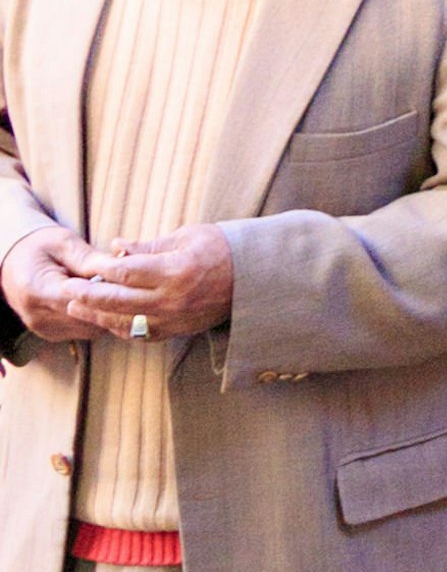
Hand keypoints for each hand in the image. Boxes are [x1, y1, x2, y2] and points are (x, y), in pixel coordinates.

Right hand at [2, 229, 135, 345]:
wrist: (14, 261)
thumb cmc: (40, 247)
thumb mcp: (64, 243)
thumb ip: (90, 259)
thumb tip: (122, 268)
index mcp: (37, 290)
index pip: (81, 301)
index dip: (109, 293)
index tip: (132, 282)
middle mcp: (37, 316)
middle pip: (88, 319)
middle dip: (113, 304)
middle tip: (134, 287)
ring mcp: (43, 329)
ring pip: (90, 329)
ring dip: (108, 313)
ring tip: (121, 292)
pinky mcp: (51, 335)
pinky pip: (84, 331)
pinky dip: (98, 318)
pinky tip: (107, 301)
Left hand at [42, 229, 233, 342]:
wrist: (253, 278)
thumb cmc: (222, 249)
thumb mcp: (188, 236)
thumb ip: (149, 246)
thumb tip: (116, 248)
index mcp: (176, 271)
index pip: (126, 273)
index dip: (102, 269)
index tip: (88, 263)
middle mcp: (172, 300)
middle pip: (118, 301)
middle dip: (88, 296)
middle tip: (67, 289)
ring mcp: (174, 319)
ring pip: (124, 322)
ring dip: (97, 316)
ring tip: (75, 307)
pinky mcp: (177, 331)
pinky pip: (139, 334)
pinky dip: (119, 328)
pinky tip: (104, 320)